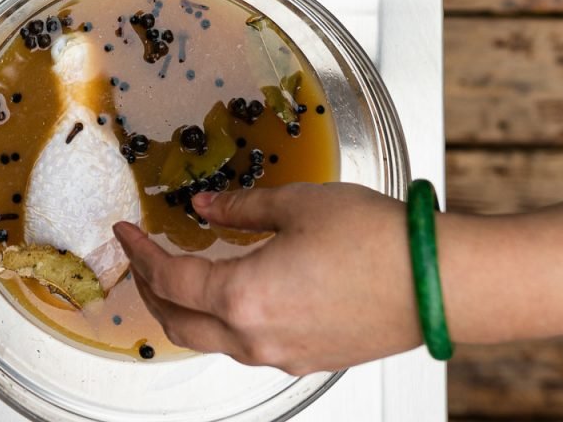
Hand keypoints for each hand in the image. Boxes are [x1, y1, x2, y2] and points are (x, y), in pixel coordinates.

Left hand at [114, 183, 421, 374]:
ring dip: (186, 308)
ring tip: (179, 271)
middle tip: (143, 256)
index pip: (169, 281)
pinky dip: (223, 320)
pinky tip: (232, 291)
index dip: (141, 254)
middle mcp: (256, 338)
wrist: (435, 282)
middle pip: (180, 323)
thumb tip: (206, 206)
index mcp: (244, 297)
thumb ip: (241, 206)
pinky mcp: (308, 358)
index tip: (126, 232)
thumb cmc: (376, 241)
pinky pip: (247, 346)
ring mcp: (283, 355)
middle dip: (151, 288)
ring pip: (212, 340)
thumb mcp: (297, 204)